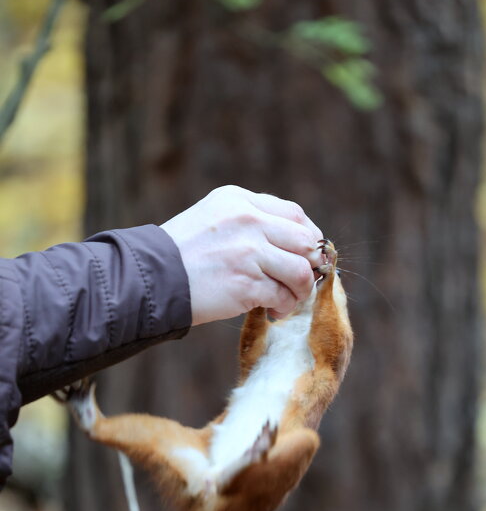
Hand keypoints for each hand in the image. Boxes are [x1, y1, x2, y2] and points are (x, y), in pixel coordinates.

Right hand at [160, 185, 322, 323]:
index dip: (309, 237)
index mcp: (239, 201)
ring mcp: (248, 251)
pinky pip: (283, 295)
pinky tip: (272, 310)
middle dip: (310, 265)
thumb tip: (297, 244)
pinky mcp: (246, 283)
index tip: (307, 256)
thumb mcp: (213, 219)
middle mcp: (247, 220)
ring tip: (286, 300)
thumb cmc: (182, 255)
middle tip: (301, 282)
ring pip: (301, 270)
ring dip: (300, 290)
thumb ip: (251, 222)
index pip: (294, 214)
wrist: (149, 279)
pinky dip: (283, 306)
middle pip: (305, 240)